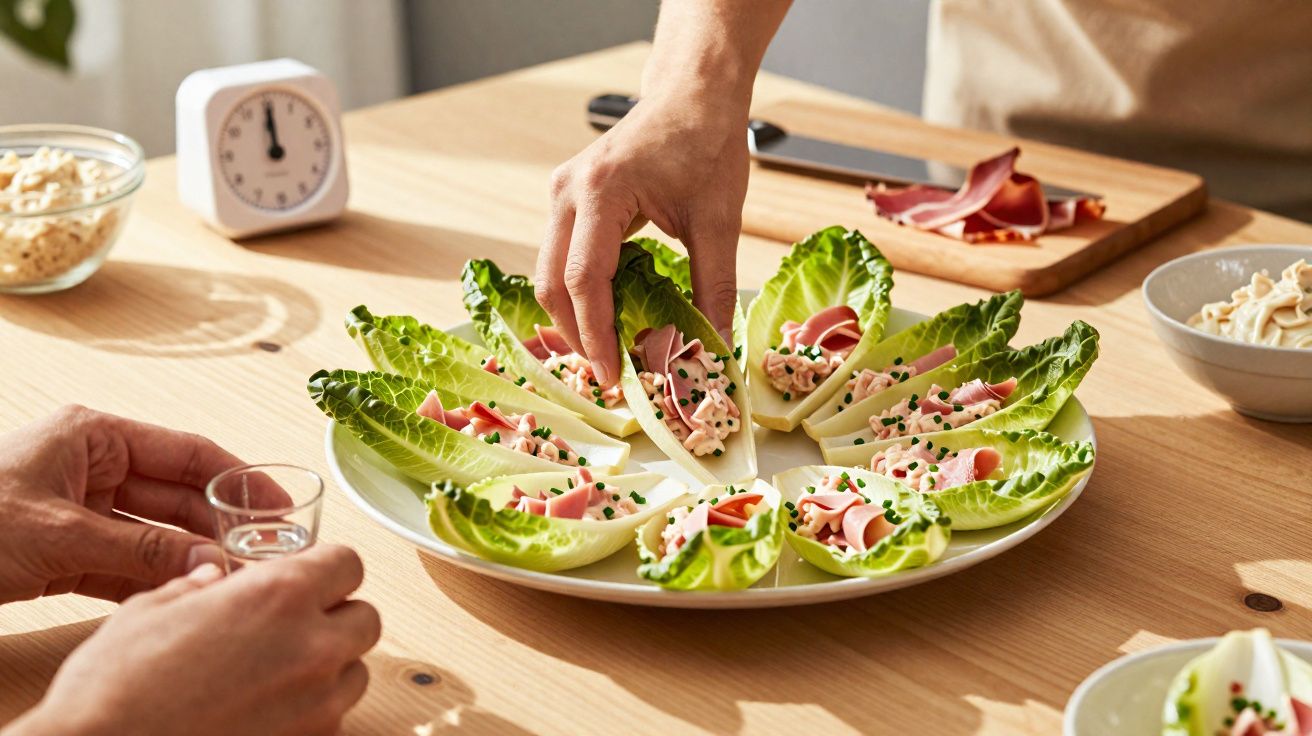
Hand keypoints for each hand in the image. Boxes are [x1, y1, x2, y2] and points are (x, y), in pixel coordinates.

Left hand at [0, 405, 243, 603]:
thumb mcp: (60, 533)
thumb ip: (139, 549)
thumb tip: (208, 559)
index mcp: (93, 438)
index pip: (184, 453)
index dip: (235, 478)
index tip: (277, 502)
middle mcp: (93, 470)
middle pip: (176, 497)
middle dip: (217, 526)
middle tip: (261, 552)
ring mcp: (81, 512)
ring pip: (153, 536)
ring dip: (188, 559)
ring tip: (230, 578)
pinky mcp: (67, 553)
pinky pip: (123, 567)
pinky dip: (152, 582)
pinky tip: (184, 595)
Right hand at [7, 546, 380, 735]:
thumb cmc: (115, 687)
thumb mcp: (150, 610)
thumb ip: (197, 587)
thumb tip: (211, 579)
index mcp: (280, 595)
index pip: (348, 563)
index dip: (327, 568)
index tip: (307, 577)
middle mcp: (312, 646)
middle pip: (366, 619)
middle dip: (336, 617)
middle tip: (294, 625)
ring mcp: (317, 704)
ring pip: (356, 672)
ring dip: (330, 667)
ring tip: (278, 672)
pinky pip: (334, 719)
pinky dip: (313, 711)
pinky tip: (267, 710)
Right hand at [535, 91, 748, 386]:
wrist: (693, 93)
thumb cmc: (706, 143)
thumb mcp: (719, 221)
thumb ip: (714, 287)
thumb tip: (716, 349)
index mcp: (601, 191)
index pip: (584, 280)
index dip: (595, 335)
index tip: (614, 376)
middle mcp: (568, 191)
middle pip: (552, 282)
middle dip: (576, 335)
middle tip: (609, 373)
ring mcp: (562, 192)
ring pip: (550, 272)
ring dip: (574, 316)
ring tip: (609, 352)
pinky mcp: (569, 198)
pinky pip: (562, 256)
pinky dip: (580, 291)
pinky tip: (610, 315)